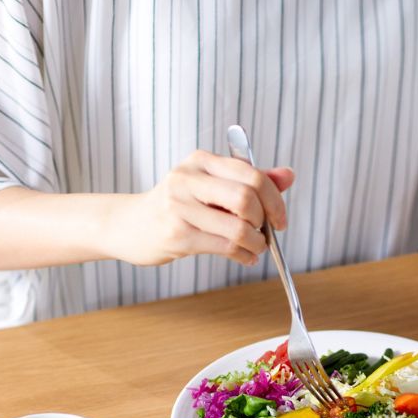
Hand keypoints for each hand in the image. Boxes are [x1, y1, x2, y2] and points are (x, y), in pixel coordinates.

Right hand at [103, 150, 294, 266]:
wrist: (128, 225)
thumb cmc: (176, 205)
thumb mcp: (211, 186)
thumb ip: (250, 180)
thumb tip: (288, 175)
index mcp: (201, 161)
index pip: (251, 173)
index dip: (274, 198)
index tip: (280, 218)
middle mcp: (188, 179)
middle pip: (247, 198)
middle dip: (265, 221)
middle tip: (267, 233)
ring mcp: (180, 207)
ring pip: (238, 227)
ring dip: (256, 243)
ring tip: (255, 248)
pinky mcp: (177, 235)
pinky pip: (225, 247)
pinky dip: (243, 255)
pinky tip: (244, 256)